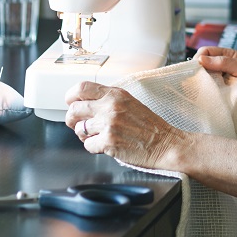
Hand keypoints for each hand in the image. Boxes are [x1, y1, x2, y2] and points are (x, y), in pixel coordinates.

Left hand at [64, 81, 183, 167]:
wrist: (165, 143)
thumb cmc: (150, 126)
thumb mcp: (130, 103)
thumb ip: (108, 100)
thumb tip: (85, 104)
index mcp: (115, 94)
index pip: (81, 88)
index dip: (71, 97)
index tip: (71, 102)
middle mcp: (110, 106)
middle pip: (74, 109)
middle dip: (72, 119)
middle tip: (77, 124)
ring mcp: (108, 124)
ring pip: (79, 129)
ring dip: (84, 135)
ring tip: (97, 136)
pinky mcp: (108, 142)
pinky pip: (88, 145)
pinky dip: (94, 147)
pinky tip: (105, 145)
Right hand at [194, 46, 236, 94]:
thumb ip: (224, 62)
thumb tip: (201, 59)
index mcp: (227, 55)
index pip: (206, 51)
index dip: (199, 59)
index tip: (196, 70)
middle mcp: (222, 64)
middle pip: (202, 63)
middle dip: (198, 70)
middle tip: (196, 81)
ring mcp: (220, 77)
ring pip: (203, 76)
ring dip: (201, 81)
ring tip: (200, 88)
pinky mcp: (220, 89)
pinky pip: (208, 87)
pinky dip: (205, 89)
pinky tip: (206, 93)